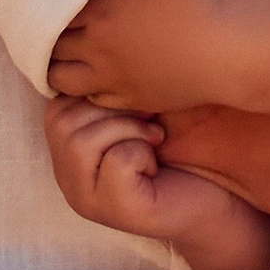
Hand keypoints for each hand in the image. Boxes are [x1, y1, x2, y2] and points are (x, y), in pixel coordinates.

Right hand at [43, 93, 269, 269]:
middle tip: (148, 121)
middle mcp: (67, 181)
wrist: (215, 198)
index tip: (135, 102)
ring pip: (80, 141)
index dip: (94, 93)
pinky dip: (141, 153)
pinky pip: (115, 161)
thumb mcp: (134, 115)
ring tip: (152, 140)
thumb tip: (96, 57)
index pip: (54, 105)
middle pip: (61, 121)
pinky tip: (154, 166)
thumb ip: (105, 94)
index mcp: (66, 155)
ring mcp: (86, 200)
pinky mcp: (114, 212)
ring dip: (126, 129)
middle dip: (112, 110)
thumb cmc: (177, 150)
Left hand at [49, 0, 238, 112]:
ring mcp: (113, 78)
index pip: (50, 8)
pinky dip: (90, 90)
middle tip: (55, 26)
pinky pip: (95, 100)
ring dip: (59, 68)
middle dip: (48, 36)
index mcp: (98, 8)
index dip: (50, 2)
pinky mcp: (134, 99)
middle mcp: (96, 46)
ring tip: (66, 58)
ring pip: (63, 80)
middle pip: (50, 47)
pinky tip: (98, 78)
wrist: (228, 47)